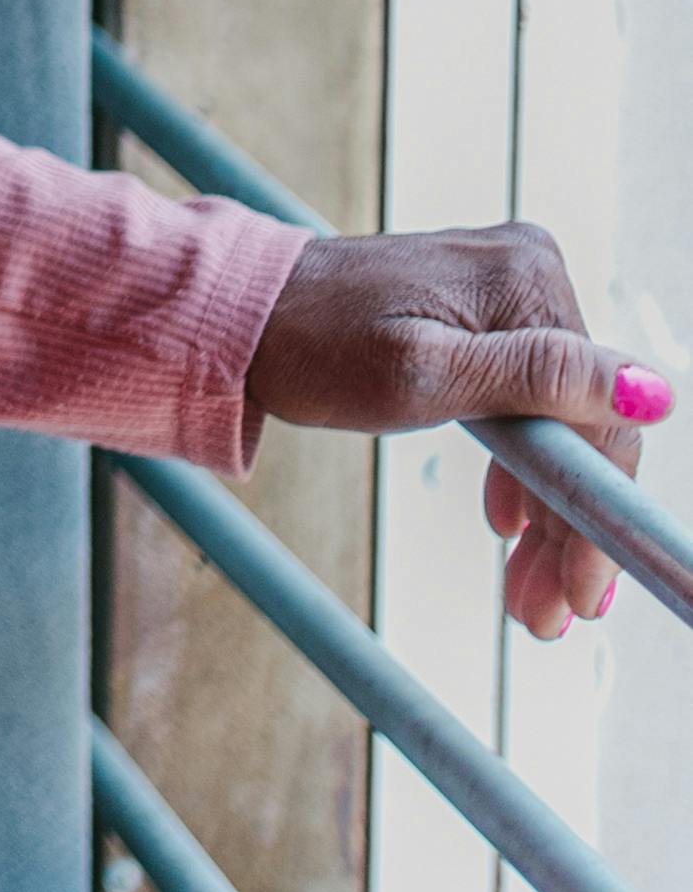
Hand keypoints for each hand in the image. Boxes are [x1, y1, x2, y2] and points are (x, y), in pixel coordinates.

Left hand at [245, 226, 666, 643]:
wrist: (242, 316)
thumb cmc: (311, 343)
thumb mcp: (420, 375)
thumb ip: (536, 381)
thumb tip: (648, 391)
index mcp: (527, 281)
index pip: (598, 422)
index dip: (596, 520)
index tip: (583, 597)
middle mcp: (531, 276)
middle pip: (581, 428)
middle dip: (567, 532)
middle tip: (545, 615)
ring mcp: (508, 295)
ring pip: (555, 426)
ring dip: (546, 515)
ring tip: (524, 592)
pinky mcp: (481, 316)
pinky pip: (524, 405)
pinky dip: (519, 471)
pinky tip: (509, 524)